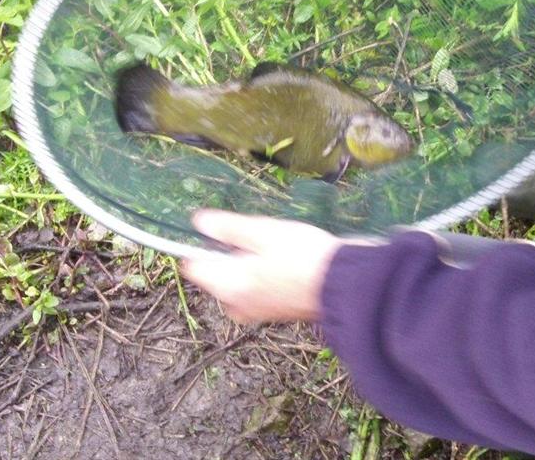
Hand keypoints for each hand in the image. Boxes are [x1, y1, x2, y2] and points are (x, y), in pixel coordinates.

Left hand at [181, 210, 346, 322]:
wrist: (343, 285)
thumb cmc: (302, 255)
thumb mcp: (262, 232)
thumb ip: (228, 227)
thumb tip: (199, 222)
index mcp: (227, 285)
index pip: (192, 266)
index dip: (201, 244)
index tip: (222, 230)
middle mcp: (235, 305)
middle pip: (215, 274)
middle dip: (229, 254)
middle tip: (258, 236)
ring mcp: (255, 312)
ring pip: (236, 282)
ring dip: (248, 264)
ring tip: (276, 248)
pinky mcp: (274, 313)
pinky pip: (255, 290)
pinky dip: (263, 275)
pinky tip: (286, 262)